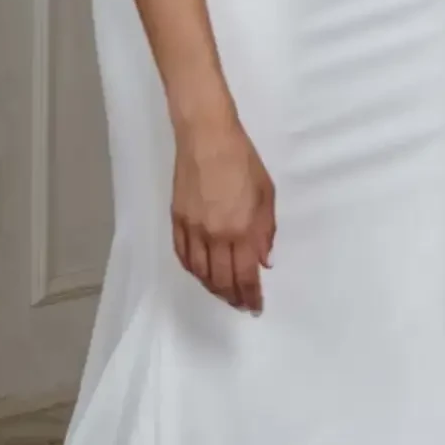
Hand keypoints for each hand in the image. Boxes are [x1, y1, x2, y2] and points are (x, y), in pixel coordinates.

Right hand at [171, 113, 275, 312]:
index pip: (246, 275)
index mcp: (241, 229)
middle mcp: (215, 236)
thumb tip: (264, 261)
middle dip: (233, 297)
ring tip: (224, 293)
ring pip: (200, 273)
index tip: (256, 308)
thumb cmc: (243, 160)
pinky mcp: (177, 220)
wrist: (206, 137)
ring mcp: (193, 229)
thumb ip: (266, 230)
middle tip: (241, 305)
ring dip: (213, 288)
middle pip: (222, 280)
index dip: (251, 296)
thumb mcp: (266, 193)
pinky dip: (193, 271)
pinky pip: (183, 256)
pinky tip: (201, 274)